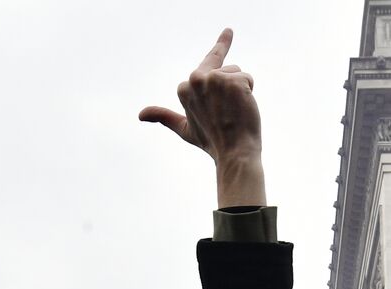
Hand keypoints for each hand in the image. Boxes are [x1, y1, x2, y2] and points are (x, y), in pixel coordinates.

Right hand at [140, 28, 265, 207]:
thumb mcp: (184, 129)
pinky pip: (247, 79)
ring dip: (240, 92)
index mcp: (184, 88)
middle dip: (229, 88)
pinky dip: (249, 93)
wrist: (234, 153)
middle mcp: (196, 79)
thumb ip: (164, 117)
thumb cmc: (212, 142)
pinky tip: (242, 109)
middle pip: (223, 69)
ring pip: (237, 73)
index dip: (217, 87)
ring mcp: (214, 79)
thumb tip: (140, 115)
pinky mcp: (233, 81)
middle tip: (226, 114)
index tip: (228, 33)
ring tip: (234, 113)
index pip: (208, 69)